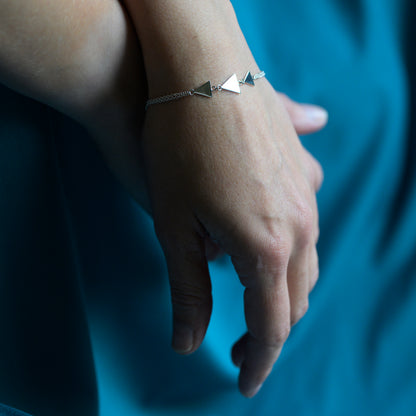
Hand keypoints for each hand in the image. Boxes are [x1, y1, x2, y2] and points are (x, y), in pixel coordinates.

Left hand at [141, 77, 324, 396]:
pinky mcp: (304, 170)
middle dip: (271, 329)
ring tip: (253, 304)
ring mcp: (308, 194)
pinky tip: (266, 247)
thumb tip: (188, 345)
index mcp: (269, 247)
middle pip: (295, 296)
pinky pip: (305, 226)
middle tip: (242, 346)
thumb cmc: (178, 148)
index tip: (244, 381)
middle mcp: (301, 224)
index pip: (272, 325)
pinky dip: (287, 252)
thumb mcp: (175, 227)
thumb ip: (189, 290)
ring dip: (282, 291)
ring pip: (305, 262)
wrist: (202, 72)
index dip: (259, 360)